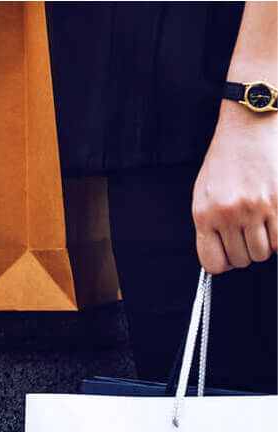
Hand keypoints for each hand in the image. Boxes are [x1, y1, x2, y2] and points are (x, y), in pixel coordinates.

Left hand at [192, 105, 277, 271]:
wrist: (249, 126)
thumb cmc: (226, 160)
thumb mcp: (204, 193)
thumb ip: (209, 225)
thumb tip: (220, 254)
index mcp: (204, 214)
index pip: (213, 263)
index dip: (224, 263)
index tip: (231, 255)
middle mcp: (228, 213)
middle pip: (241, 259)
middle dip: (246, 253)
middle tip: (250, 236)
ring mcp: (255, 207)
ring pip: (263, 252)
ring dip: (266, 245)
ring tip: (264, 227)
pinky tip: (275, 222)